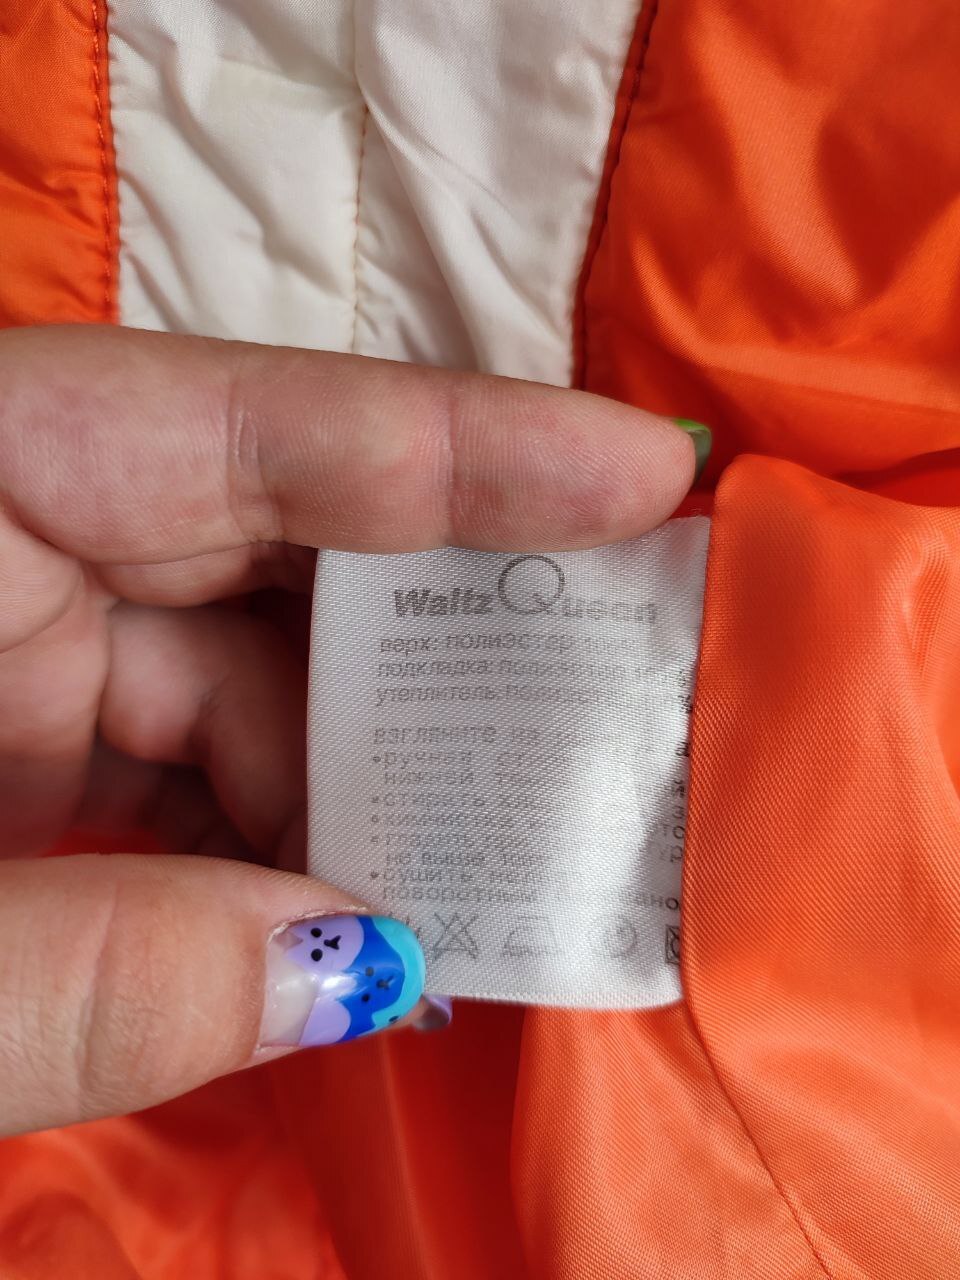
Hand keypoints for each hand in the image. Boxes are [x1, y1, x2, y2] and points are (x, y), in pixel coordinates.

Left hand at [0, 324, 697, 1135]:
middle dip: (454, 641)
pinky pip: (195, 766)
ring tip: (510, 860)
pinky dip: (286, 843)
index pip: (248, 427)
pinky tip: (369, 912)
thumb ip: (89, 973)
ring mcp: (6, 639)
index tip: (652, 475)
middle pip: (283, 548)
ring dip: (376, 778)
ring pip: (254, 677)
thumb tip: (365, 971)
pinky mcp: (13, 742)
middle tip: (621, 704)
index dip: (472, 448)